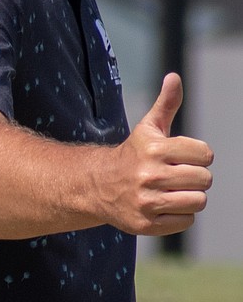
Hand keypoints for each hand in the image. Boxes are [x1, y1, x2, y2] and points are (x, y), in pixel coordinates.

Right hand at [107, 74, 212, 236]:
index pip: (205, 155)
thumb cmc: (132, 155)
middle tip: (176, 176)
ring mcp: (146, 202)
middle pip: (204, 179)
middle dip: (195, 177)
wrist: (97, 185)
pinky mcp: (145, 225)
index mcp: (154, 150)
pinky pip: (185, 221)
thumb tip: (174, 77)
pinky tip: (164, 206)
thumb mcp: (148, 128)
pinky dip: (179, 215)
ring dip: (190, 197)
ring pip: (198, 201)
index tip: (181, 157)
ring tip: (172, 191)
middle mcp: (149, 176)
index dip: (197, 156)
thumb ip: (166, 103)